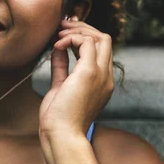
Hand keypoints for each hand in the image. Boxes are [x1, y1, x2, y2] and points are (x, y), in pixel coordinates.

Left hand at [39, 19, 114, 140]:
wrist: (61, 136)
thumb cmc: (58, 119)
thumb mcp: (60, 87)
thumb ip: (62, 67)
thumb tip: (58, 49)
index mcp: (101, 82)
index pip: (100, 51)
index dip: (83, 37)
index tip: (63, 36)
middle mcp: (105, 77)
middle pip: (104, 39)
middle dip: (82, 28)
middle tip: (61, 28)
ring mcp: (100, 75)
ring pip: (99, 37)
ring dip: (76, 30)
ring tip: (58, 35)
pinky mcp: (89, 73)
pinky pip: (86, 42)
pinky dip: (70, 38)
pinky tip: (57, 45)